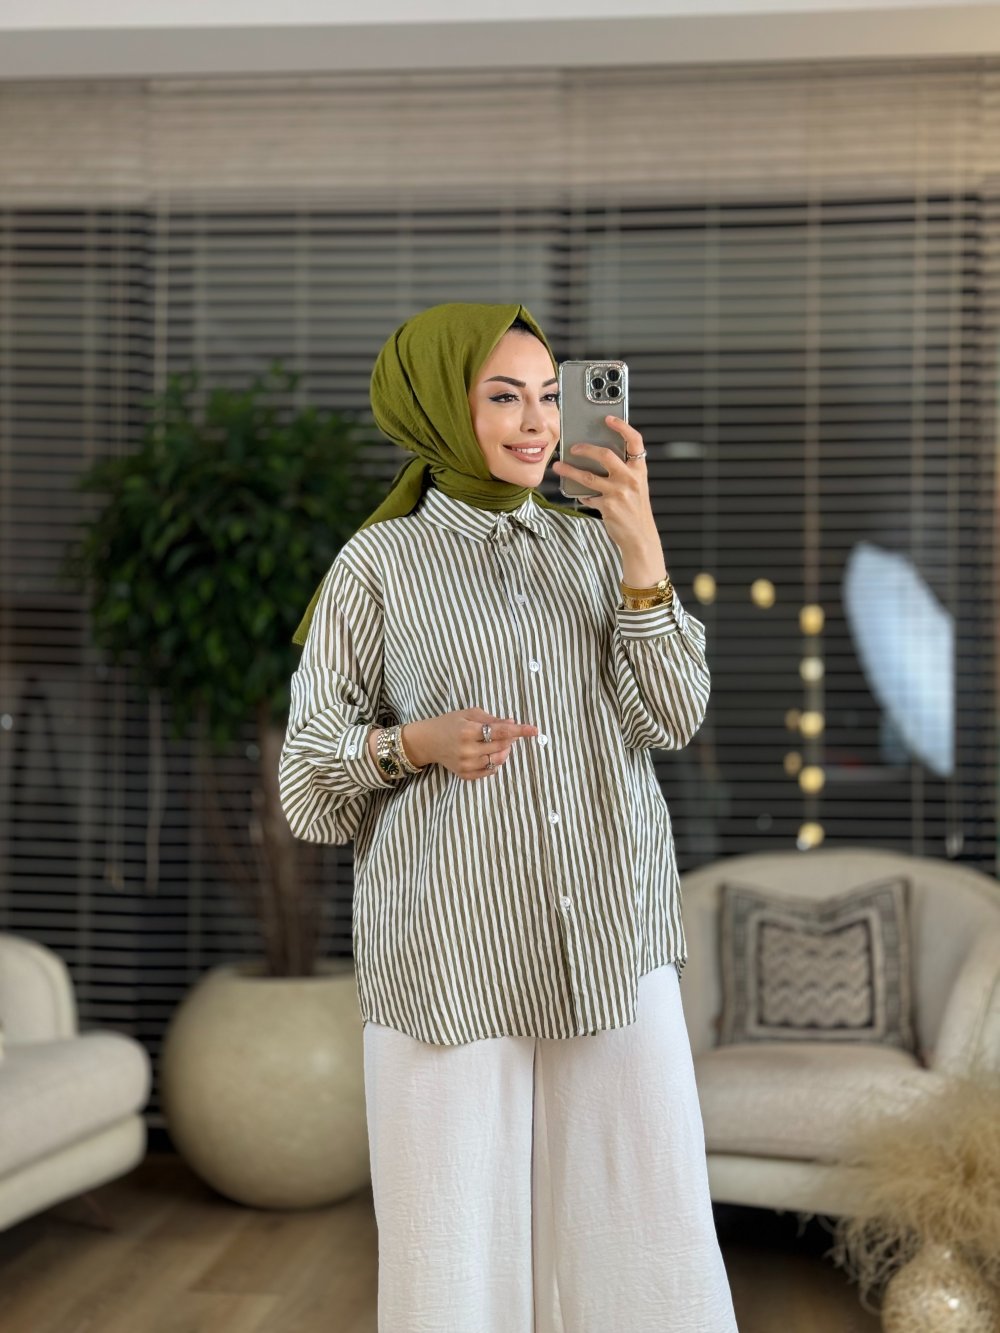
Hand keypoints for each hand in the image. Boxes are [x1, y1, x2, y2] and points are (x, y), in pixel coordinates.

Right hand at [402, 708, 537, 781]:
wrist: (428, 741)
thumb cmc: (450, 723)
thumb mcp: (469, 714)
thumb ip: (492, 719)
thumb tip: (513, 723)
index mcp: (468, 731)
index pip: (501, 731)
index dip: (520, 731)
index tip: (534, 730)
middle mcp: (467, 750)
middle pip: (502, 746)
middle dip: (511, 739)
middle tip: (510, 733)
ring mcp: (466, 765)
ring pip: (498, 761)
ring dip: (505, 751)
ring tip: (499, 743)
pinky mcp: (465, 775)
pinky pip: (490, 771)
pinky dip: (495, 763)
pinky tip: (489, 754)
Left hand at [552, 416, 657, 551]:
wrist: (640, 537)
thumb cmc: (636, 509)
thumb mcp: (636, 486)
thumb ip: (623, 471)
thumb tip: (597, 457)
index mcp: (639, 470)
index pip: (635, 441)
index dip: (622, 426)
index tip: (608, 418)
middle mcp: (631, 479)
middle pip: (605, 455)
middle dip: (586, 448)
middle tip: (574, 447)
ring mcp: (619, 492)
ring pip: (588, 476)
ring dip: (570, 470)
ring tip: (559, 466)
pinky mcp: (607, 506)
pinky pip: (588, 496)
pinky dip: (582, 495)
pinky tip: (579, 495)